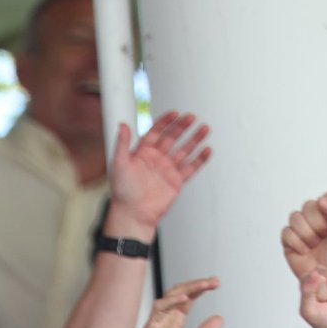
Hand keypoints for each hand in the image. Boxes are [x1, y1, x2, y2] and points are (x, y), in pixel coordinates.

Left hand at [109, 111, 211, 235]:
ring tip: (205, 128)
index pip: (156, 132)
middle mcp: (156, 159)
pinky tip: (207, 150)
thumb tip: (122, 124)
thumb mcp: (119, 164)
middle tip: (192, 117)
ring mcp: (167, 170)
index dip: (166, 121)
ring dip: (195, 139)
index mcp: (143, 153)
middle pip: (173, 138)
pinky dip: (200, 159)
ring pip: (184, 150)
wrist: (133, 214)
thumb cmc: (123, 192)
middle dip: (182, 127)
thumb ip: (122, 143)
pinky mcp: (176, 181)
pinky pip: (191, 167)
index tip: (176, 113)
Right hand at [125, 277, 222, 327]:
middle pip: (181, 291)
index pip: (189, 297)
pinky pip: (160, 307)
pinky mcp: (151, 326)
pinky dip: (172, 301)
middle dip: (197, 284)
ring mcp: (158, 320)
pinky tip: (185, 299)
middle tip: (215, 281)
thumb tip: (220, 318)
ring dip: (188, 288)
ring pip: (171, 295)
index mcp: (176, 320)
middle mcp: (167, 317)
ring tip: (204, 284)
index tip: (216, 284)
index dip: (201, 289)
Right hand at [282, 192, 326, 280]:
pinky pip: (285, 233)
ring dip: (306, 234)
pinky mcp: (290, 244)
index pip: (324, 198)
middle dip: (317, 224)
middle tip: (325, 238)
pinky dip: (295, 242)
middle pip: (307, 206)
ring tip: (315, 245)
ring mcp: (302, 231)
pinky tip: (305, 251)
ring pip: (294, 217)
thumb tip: (321, 201)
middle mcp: (317, 220)